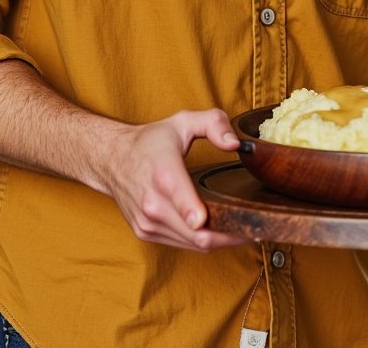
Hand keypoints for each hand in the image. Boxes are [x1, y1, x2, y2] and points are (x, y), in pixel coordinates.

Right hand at [99, 108, 249, 251]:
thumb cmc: (150, 141)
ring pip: (192, 244)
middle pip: (198, 235)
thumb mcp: (183, 121)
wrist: (111, 158)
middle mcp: (153, 203)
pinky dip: (200, 240)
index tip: (238, 227)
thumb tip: (235, 145)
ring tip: (241, 229)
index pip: (188, 208)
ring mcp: (147, 221)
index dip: (213, 222)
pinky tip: (214, 229)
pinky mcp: (145, 232)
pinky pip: (181, 244)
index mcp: (164, 175)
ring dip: (217, 240)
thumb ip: (214, 124)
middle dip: (230, 235)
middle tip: (256, 228)